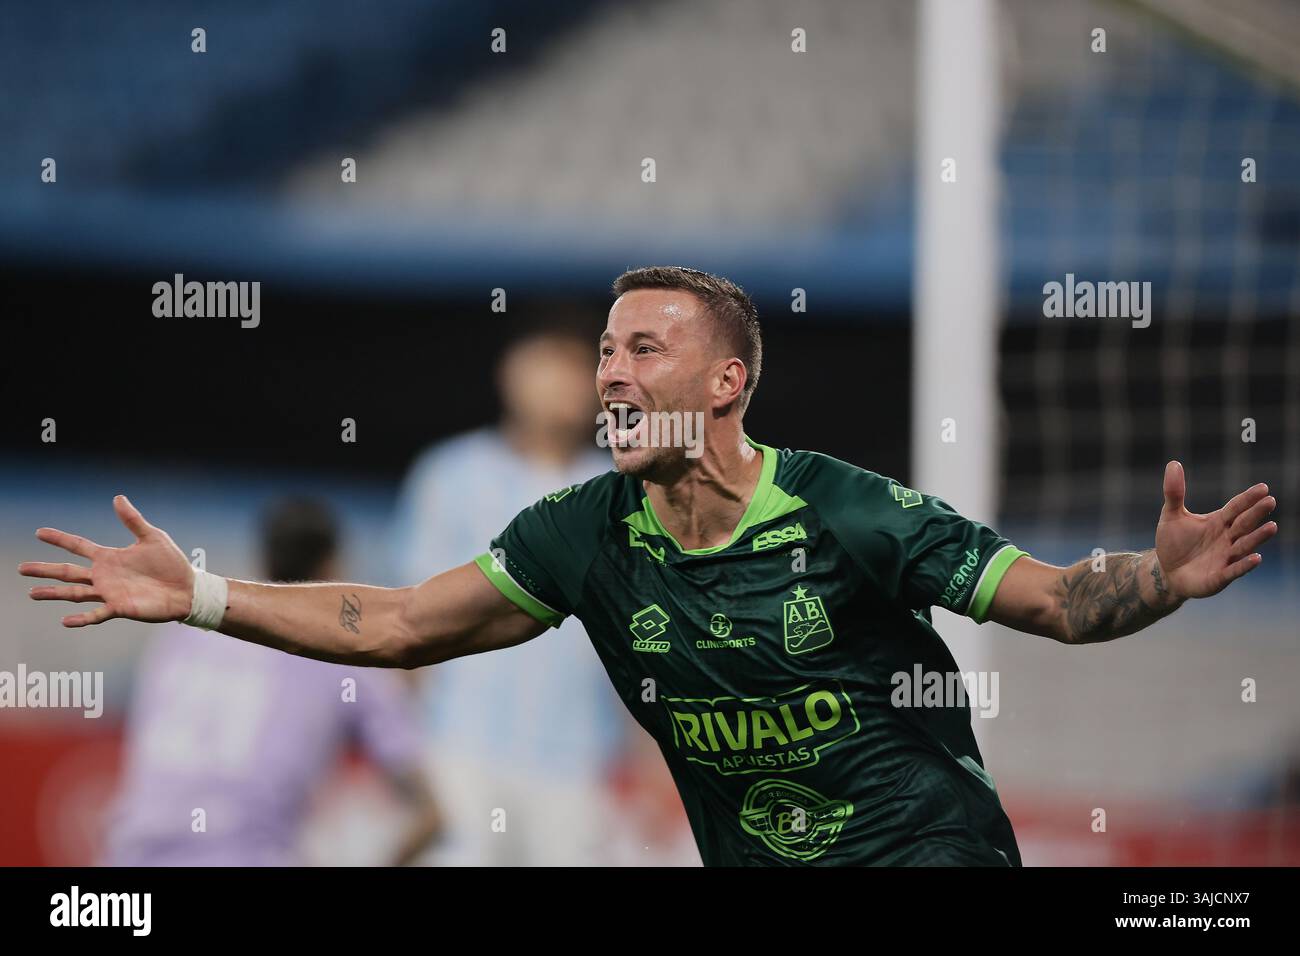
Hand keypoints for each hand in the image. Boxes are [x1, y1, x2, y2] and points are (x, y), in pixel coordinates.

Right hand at [20, 495, 194, 626]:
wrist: (187, 588)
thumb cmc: (171, 563)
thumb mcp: (152, 537)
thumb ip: (132, 520)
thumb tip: (117, 497)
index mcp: (110, 558)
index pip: (78, 547)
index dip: (59, 539)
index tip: (39, 532)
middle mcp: (105, 576)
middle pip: (68, 572)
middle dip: (45, 570)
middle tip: (21, 568)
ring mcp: (110, 593)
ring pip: (75, 593)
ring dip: (54, 593)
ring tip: (32, 592)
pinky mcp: (120, 608)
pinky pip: (97, 614)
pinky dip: (82, 618)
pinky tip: (65, 620)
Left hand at [1155, 461, 1277, 600]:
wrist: (1166, 571)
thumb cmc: (1173, 542)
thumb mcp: (1171, 515)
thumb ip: (1174, 492)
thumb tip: (1173, 463)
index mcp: (1219, 522)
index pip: (1236, 507)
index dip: (1248, 498)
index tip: (1263, 487)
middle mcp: (1227, 538)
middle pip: (1244, 524)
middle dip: (1256, 514)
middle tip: (1270, 501)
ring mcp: (1225, 557)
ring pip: (1244, 546)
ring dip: (1257, 537)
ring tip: (1272, 526)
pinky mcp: (1219, 577)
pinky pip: (1234, 570)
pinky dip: (1244, 565)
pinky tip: (1256, 557)